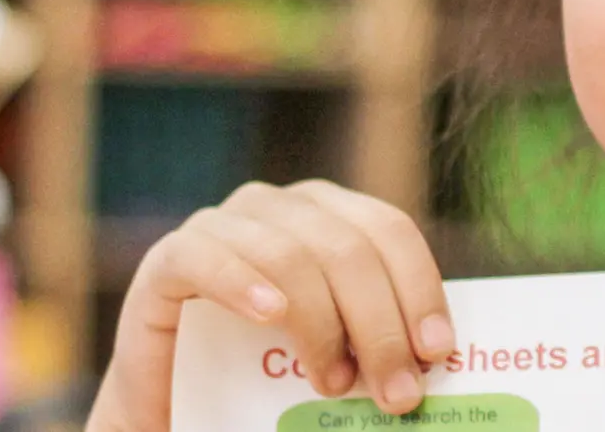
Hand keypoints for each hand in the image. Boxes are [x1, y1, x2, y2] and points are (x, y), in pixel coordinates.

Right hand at [86, 179, 456, 430]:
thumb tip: (435, 364)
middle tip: (396, 392)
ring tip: (336, 382)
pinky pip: (205, 258)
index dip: (418, 286)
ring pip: (289, 256)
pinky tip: (268, 315)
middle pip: (346, 248)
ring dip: (322, 325)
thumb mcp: (333, 348)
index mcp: (327, 215)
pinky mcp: (169, 258)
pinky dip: (240, 284)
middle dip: (379, 324)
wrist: (180, 396)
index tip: (436, 351)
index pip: (387, 229)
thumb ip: (372, 340)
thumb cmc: (265, 372)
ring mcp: (221, 225)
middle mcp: (277, 207)